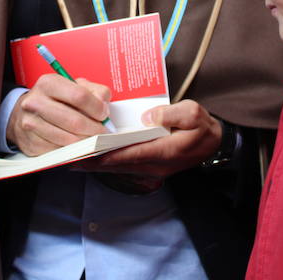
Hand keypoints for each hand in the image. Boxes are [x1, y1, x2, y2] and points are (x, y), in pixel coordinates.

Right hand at [7, 73, 111, 155]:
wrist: (26, 113)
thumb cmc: (56, 99)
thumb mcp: (75, 86)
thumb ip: (95, 91)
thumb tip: (104, 107)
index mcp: (48, 83)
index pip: (79, 96)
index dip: (97, 108)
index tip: (104, 115)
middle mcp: (35, 102)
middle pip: (74, 121)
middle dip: (94, 129)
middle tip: (102, 132)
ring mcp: (30, 124)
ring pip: (68, 140)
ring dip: (85, 142)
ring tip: (91, 138)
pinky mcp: (31, 143)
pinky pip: (59, 151)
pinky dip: (72, 151)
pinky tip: (76, 144)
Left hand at [76, 99, 221, 178]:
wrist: (215, 144)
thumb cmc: (202, 127)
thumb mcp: (192, 113)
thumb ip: (170, 113)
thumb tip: (147, 117)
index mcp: (162, 151)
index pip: (126, 155)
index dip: (103, 156)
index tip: (82, 154)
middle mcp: (153, 165)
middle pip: (117, 165)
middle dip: (92, 162)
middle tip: (67, 158)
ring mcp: (151, 169)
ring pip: (118, 168)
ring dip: (96, 164)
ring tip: (73, 159)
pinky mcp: (149, 167)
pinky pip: (124, 166)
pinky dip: (106, 163)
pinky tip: (92, 158)